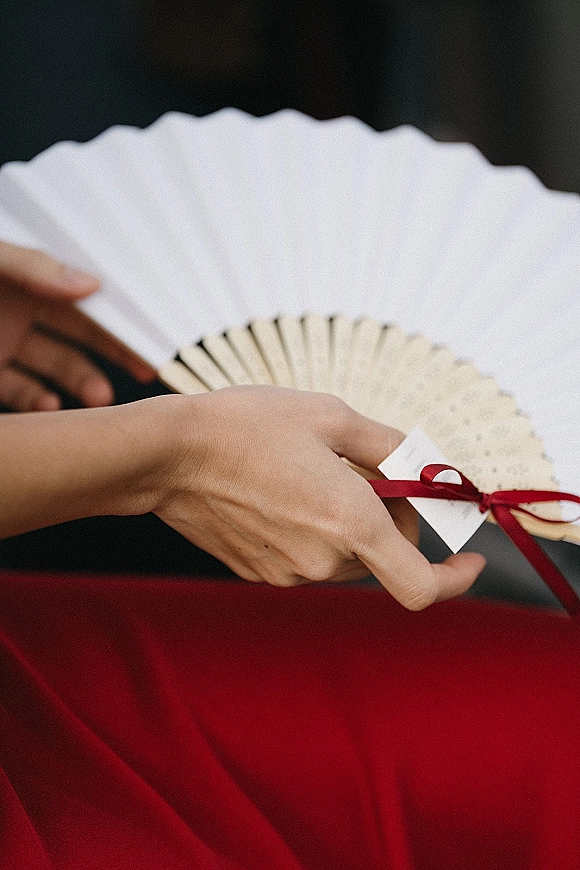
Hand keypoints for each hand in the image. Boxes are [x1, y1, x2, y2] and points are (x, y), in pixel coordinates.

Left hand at [0, 240, 153, 410]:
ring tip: (98, 396)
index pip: (85, 291)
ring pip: (58, 365)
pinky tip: (50, 403)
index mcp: (29, 274)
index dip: (118, 310)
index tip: (150, 331)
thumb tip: (87, 281)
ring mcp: (7, 342)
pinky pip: (21, 392)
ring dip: (84, 383)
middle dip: (117, 352)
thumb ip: (31, 265)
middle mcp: (21, 308)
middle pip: (83, 332)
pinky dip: (39, 402)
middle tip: (146, 370)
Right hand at [154, 387, 485, 608]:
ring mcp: (288, 572)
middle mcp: (322, 560)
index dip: (455, 578)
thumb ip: (392, 447)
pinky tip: (287, 491)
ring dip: (352, 523)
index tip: (468, 559)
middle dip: (394, 520)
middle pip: (386, 556)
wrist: (169, 455)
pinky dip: (316, 530)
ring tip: (316, 473)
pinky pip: (310, 557)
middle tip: (369, 472)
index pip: (422, 584)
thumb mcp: (330, 416)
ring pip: (347, 556)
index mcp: (349, 523)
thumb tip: (429, 467)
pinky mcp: (261, 572)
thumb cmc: (247, 425)